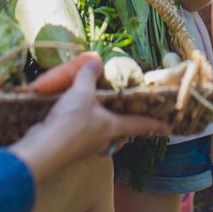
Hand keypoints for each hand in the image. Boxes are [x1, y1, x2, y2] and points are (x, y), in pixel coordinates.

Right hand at [8, 53, 169, 182]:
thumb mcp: (81, 92)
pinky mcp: (70, 147)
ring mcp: (86, 146)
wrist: (43, 150)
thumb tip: (95, 61)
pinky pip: (81, 133)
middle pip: (119, 130)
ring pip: (100, 132)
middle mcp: (103, 139)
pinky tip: (72, 114)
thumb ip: (88, 75)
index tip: (170, 129)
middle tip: (128, 110)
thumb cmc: (70, 122)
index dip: (156, 125)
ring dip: (100, 121)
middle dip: (124, 122)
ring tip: (97, 107)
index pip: (140, 125)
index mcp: (113, 127)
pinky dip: (81, 123)